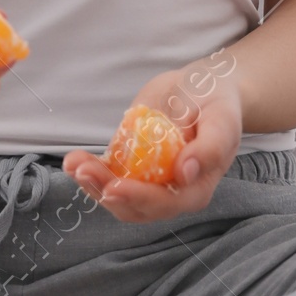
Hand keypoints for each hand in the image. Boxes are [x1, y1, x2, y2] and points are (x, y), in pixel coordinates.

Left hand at [64, 57, 243, 222]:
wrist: (202, 89)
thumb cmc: (217, 104)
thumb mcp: (221, 119)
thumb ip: (210, 148)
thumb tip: (186, 173)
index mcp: (195, 188)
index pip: (166, 203)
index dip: (139, 198)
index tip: (115, 187)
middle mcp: (169, 192)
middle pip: (133, 206)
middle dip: (106, 191)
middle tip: (84, 170)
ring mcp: (146, 181)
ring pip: (114, 194)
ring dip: (91, 182)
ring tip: (74, 162)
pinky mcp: (129, 165)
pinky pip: (106, 175)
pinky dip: (89, 170)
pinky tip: (74, 160)